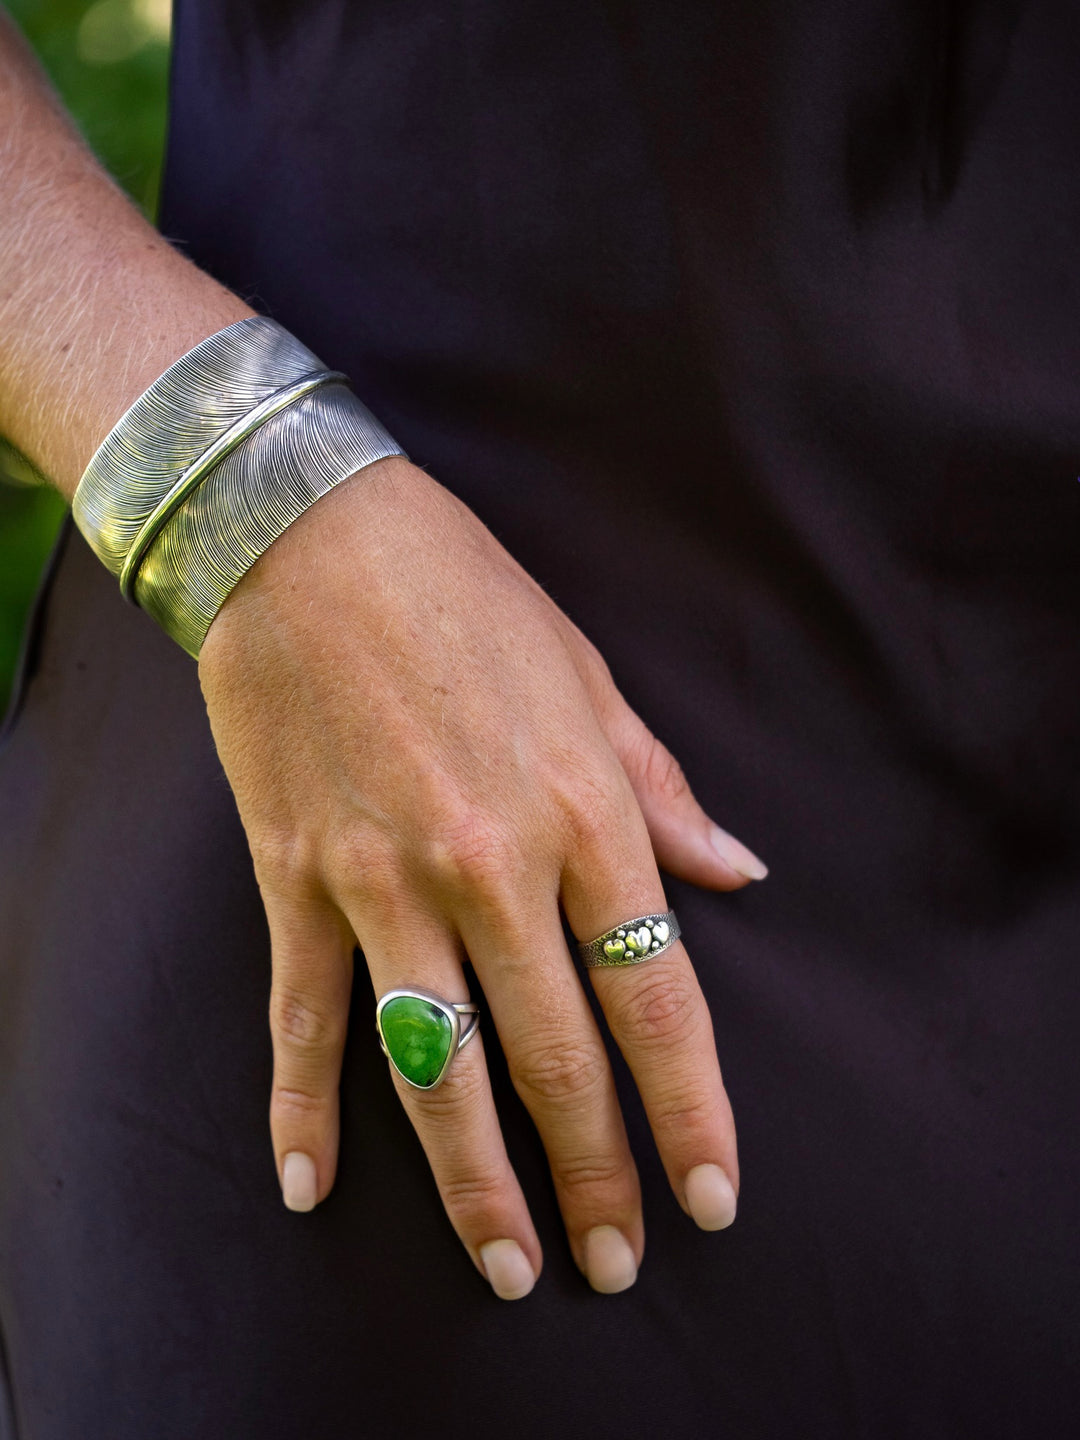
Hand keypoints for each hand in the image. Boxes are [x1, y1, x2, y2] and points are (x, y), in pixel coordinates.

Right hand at [197, 456, 766, 1298]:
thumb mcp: (591, 681)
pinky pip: (304, 1015)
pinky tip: (312, 1185)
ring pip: (439, 1066)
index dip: (689, 1106)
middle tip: (616, 1261)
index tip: (709, 1192)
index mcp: (583, 812)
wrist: (308, 535)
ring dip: (476, 1182)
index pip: (655, 992)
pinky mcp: (297, 876)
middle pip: (555, 1055)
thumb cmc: (466, 596)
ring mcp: (386, 879)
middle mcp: (492, 865)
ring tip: (510, 1268)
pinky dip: (302, 1105)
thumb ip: (663, 794)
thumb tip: (736, 875)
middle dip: (594, 1174)